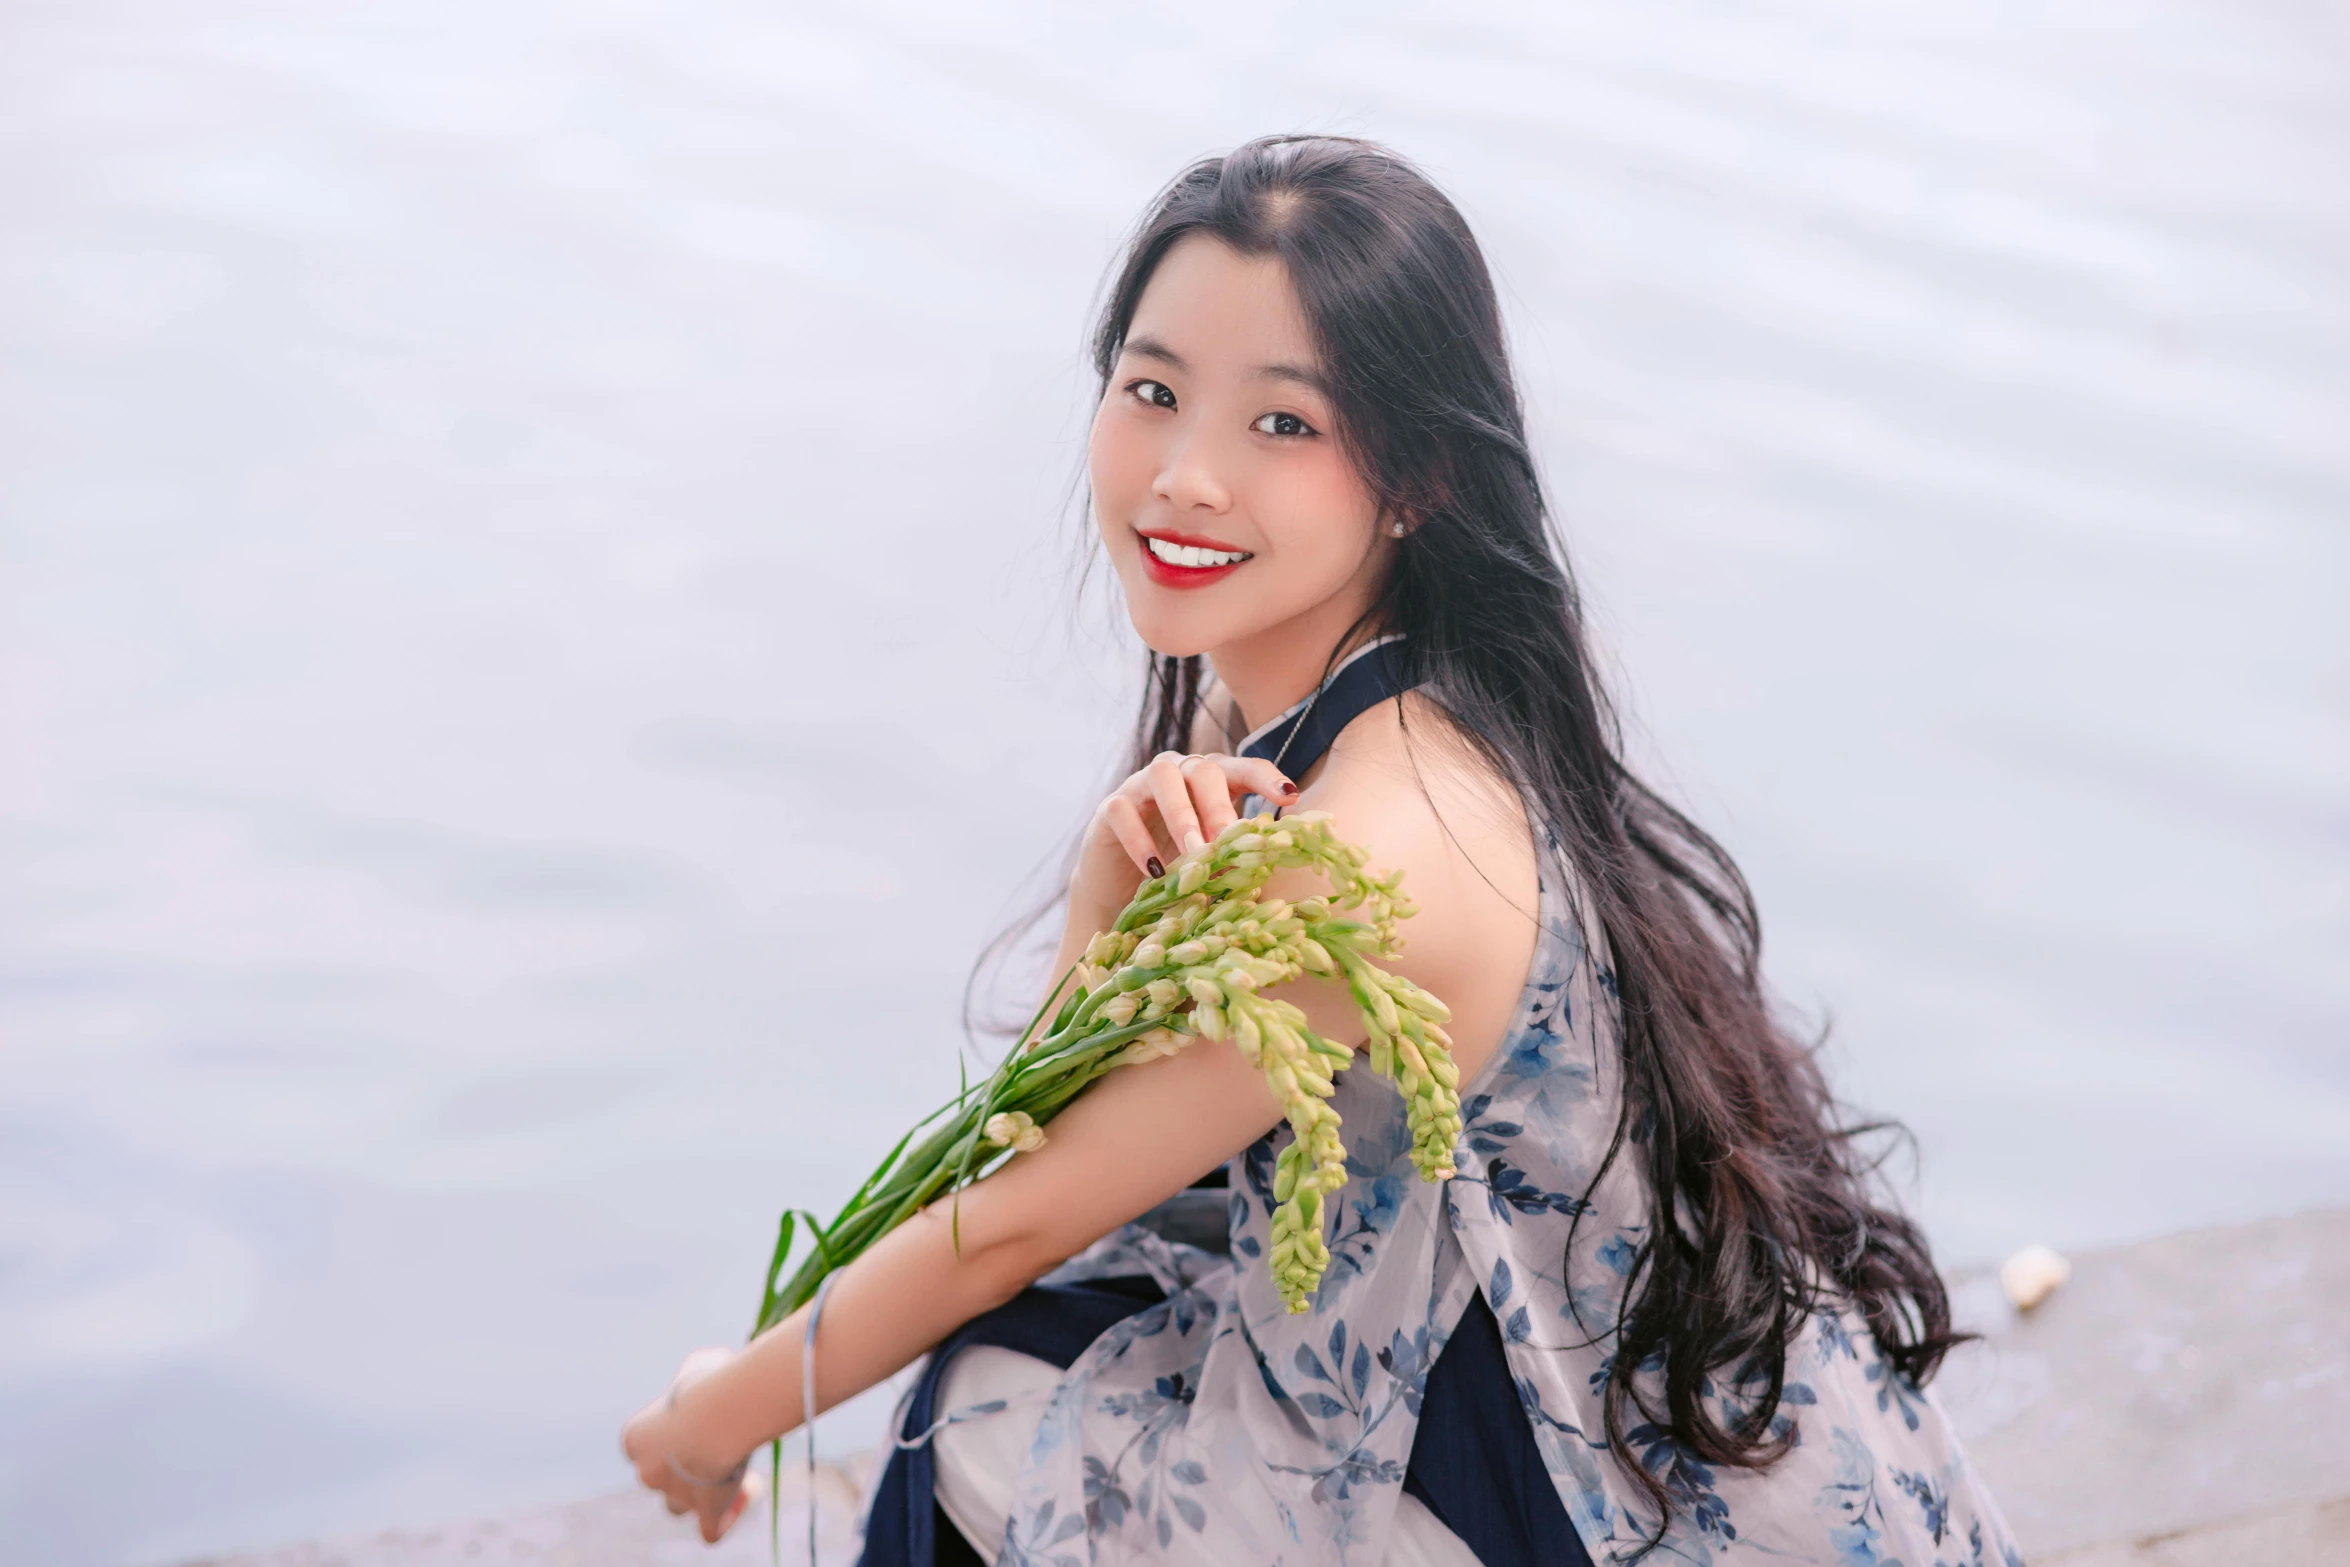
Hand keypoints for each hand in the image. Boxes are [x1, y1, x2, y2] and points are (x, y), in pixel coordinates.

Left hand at [621, 1346, 761, 1542]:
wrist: (723, 1413)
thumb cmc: (708, 1383)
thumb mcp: (696, 1368)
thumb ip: (694, 1380)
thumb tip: (708, 1379)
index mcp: (635, 1438)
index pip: (644, 1445)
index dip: (670, 1435)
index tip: (699, 1420)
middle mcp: (647, 1472)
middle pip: (661, 1477)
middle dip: (687, 1465)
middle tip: (719, 1443)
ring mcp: (675, 1497)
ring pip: (679, 1505)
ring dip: (701, 1493)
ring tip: (733, 1470)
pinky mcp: (705, 1514)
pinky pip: (711, 1531)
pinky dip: (724, 1520)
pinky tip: (744, 1495)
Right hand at [1072, 751, 1298, 919]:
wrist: (1122, 887)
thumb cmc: (1177, 867)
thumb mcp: (1211, 860)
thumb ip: (1234, 854)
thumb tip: (1263, 864)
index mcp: (1211, 781)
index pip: (1242, 768)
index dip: (1266, 778)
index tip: (1289, 796)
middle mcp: (1178, 772)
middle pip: (1203, 769)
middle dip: (1218, 805)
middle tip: (1228, 841)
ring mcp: (1141, 785)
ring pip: (1163, 776)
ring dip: (1182, 815)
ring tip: (1194, 853)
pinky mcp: (1109, 808)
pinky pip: (1123, 810)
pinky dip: (1140, 839)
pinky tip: (1155, 870)